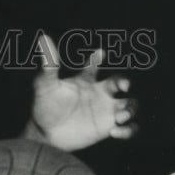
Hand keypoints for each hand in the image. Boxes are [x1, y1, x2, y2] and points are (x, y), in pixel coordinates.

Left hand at [27, 34, 137, 150]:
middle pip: (121, 82)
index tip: (100, 53)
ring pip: (131, 105)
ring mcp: (105, 111)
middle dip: (125, 81)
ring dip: (130, 108)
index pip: (95, 65)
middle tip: (123, 86)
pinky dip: (128, 130)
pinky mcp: (108, 128)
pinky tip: (114, 131)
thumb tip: (43, 39)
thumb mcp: (46, 86)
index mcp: (85, 81)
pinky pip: (129, 128)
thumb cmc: (45, 109)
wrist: (46, 136)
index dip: (98, 57)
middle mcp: (99, 94)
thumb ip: (49, 65)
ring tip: (120, 115)